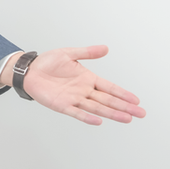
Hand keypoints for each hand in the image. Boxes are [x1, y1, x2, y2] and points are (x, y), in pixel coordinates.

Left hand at [19, 45, 145, 125]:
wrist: (29, 70)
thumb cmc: (47, 62)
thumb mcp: (69, 53)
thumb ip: (87, 52)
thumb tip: (105, 48)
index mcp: (88, 79)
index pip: (109, 87)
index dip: (123, 94)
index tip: (136, 100)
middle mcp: (84, 91)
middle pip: (108, 100)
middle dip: (124, 107)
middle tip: (140, 114)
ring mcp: (74, 99)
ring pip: (97, 108)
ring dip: (112, 113)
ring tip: (127, 118)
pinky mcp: (62, 105)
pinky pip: (77, 112)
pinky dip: (87, 117)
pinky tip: (99, 120)